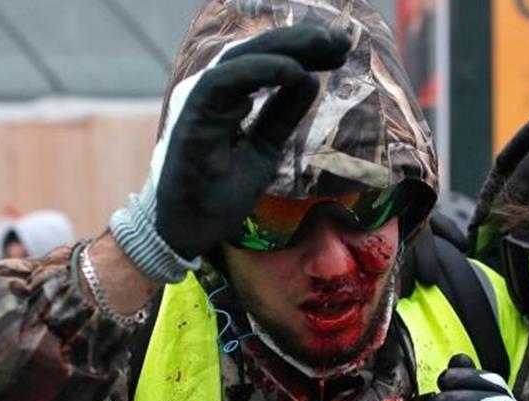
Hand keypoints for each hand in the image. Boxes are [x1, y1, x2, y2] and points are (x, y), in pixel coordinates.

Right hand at [154, 25, 349, 258]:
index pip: (265, 63)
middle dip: (301, 43)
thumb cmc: (215, 195)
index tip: (340, 50)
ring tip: (324, 47)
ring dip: (285, 49)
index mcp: (226, 99)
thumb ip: (282, 116)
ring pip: (241, 57)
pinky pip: (223, 81)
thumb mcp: (263, 150)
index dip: (303, 52)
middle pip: (256, 52)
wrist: (186, 231)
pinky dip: (258, 71)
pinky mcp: (190, 115)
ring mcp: (198, 100)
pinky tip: (293, 70)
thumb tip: (311, 80)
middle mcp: (210, 93)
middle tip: (342, 41)